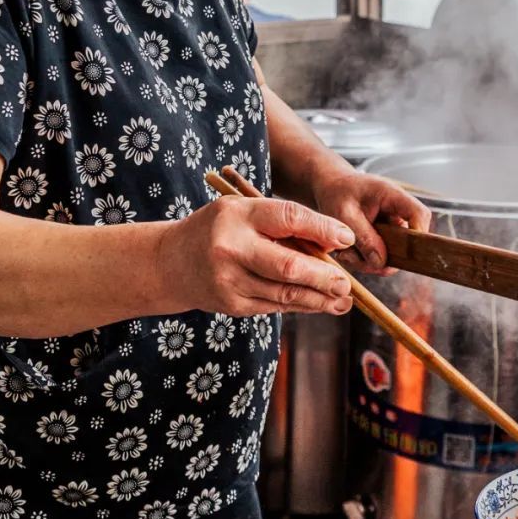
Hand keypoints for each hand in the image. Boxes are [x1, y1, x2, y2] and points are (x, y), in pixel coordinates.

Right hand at [166, 195, 356, 316]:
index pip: (288, 218)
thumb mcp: (243, 212)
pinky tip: (320, 304)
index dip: (322, 228)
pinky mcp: (232, 305)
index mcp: (237, 215)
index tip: (345, 238)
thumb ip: (281, 224)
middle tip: (347, 284)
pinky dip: (300, 306)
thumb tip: (331, 243)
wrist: (171, 262)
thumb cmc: (217, 230)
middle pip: (288, 266)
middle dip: (324, 277)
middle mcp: (231, 248)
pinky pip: (274, 306)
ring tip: (343, 299)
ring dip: (319, 299)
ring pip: (284, 294)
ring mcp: (229, 280)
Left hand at [310, 165, 431, 273]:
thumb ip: (364, 237)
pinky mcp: (385, 236)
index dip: (417, 235)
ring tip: (346, 254)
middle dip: (385, 258)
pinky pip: (382, 255)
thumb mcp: (344, 215)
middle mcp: (398, 211)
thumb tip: (381, 262)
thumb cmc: (337, 193)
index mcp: (392, 195)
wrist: (331, 187)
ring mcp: (392, 225)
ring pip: (394, 253)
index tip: (400, 254)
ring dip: (370, 261)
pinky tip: (348, 253)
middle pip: (409, 241)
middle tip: (359, 260)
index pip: (419, 214)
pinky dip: (365, 259)